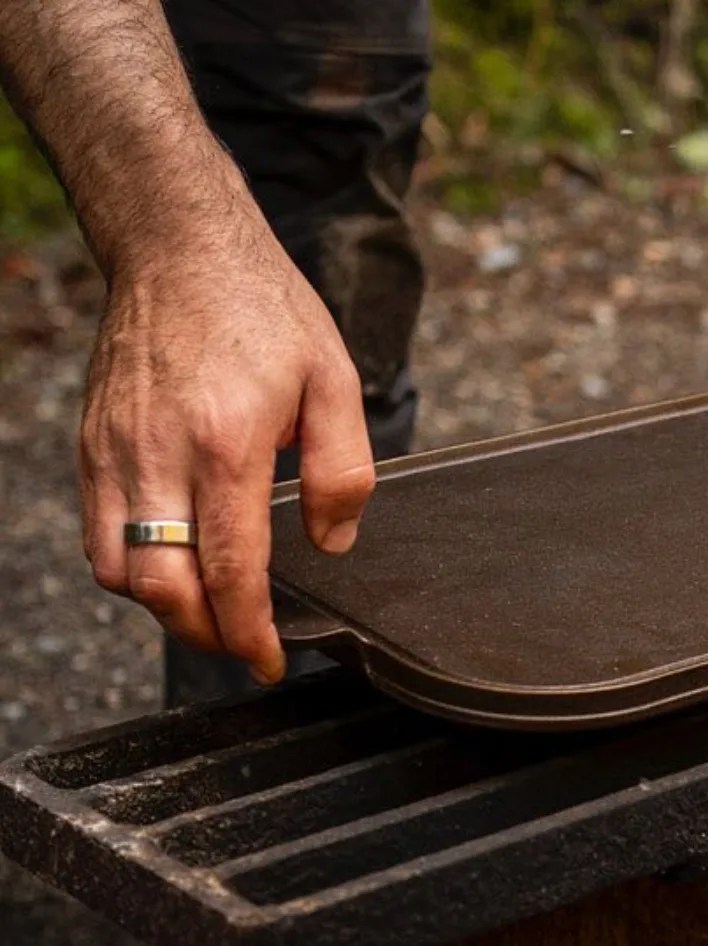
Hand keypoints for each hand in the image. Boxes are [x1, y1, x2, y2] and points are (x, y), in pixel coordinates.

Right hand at [80, 236, 373, 682]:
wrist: (179, 249)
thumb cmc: (262, 309)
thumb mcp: (335, 381)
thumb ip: (343, 469)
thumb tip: (332, 541)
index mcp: (225, 444)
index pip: (229, 569)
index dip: (249, 630)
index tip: (270, 660)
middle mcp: (157, 456)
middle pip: (160, 587)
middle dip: (204, 635)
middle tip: (244, 646)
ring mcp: (113, 452)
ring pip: (118, 570)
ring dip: (164, 607)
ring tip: (212, 611)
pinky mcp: (90, 445)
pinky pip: (97, 532)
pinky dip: (131, 568)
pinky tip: (172, 564)